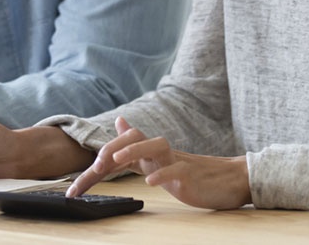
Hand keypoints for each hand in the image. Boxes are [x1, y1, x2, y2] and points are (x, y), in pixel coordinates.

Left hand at [67, 116, 250, 209]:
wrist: (232, 179)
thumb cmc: (195, 173)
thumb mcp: (160, 160)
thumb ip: (138, 146)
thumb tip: (120, 121)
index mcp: (151, 154)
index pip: (120, 150)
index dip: (98, 164)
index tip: (76, 187)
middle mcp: (161, 153)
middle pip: (134, 139)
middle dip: (110, 150)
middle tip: (95, 166)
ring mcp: (177, 161)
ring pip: (155, 146)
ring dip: (133, 150)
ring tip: (116, 160)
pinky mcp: (192, 174)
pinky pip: (177, 169)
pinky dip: (163, 174)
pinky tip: (151, 182)